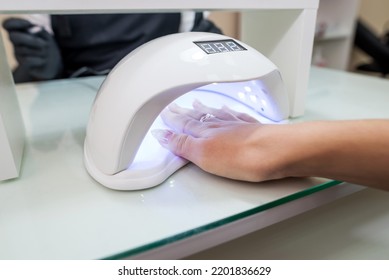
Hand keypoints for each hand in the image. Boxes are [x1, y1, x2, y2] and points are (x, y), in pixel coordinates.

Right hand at [2, 18, 62, 82]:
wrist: (53, 63)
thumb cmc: (48, 44)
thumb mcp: (46, 34)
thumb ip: (39, 29)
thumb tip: (30, 31)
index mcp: (18, 30)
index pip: (8, 24)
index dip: (17, 23)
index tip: (30, 24)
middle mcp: (15, 41)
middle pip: (13, 37)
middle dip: (31, 40)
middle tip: (45, 44)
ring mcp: (17, 52)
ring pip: (23, 49)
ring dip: (40, 51)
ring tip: (46, 52)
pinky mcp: (22, 63)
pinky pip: (27, 60)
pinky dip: (39, 60)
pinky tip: (43, 60)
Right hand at [152, 100, 287, 181]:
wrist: (277, 151)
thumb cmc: (242, 156)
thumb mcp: (204, 155)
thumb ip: (183, 145)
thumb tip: (164, 136)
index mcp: (206, 133)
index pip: (184, 125)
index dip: (173, 121)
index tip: (164, 115)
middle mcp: (220, 126)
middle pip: (198, 117)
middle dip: (184, 112)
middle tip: (174, 107)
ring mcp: (238, 126)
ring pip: (216, 114)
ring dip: (204, 109)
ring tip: (196, 103)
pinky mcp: (254, 130)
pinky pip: (236, 116)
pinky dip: (228, 112)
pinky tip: (229, 110)